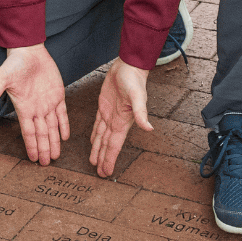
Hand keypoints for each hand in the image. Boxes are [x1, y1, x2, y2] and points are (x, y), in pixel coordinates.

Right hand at [0, 43, 69, 164]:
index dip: (31, 146)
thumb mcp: (1, 78)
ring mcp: (47, 102)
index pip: (28, 132)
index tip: (33, 159)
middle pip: (42, 134)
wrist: (28, 50)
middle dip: (44, 149)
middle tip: (47, 164)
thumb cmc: (14, 64)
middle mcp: (36, 108)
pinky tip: (65, 136)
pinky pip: (62, 114)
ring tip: (56, 156)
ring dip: (54, 141)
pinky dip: (64, 125)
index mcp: (24, 108)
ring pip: (52, 127)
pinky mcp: (57, 95)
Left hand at [88, 58, 151, 177]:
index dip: (110, 159)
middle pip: (107, 145)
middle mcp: (116, 121)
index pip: (114, 145)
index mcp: (123, 122)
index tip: (107, 172)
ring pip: (101, 136)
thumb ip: (141, 113)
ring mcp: (110, 114)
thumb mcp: (137, 96)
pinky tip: (93, 140)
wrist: (128, 67)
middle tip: (99, 173)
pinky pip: (98, 124)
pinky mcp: (104, 106)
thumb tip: (149, 128)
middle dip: (103, 159)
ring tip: (94, 161)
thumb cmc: (134, 80)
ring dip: (98, 149)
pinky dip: (95, 134)